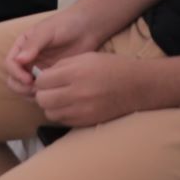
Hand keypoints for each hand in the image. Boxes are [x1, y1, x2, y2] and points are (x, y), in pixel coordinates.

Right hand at [5, 10, 103, 96]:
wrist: (88, 28)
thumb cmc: (66, 24)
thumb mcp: (48, 30)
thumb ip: (33, 44)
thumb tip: (19, 60)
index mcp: (22, 46)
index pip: (10, 63)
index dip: (15, 73)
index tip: (28, 79)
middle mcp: (27, 59)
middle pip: (13, 78)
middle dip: (20, 86)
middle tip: (34, 89)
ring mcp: (39, 70)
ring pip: (25, 87)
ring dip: (29, 93)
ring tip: (44, 92)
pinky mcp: (51, 78)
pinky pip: (41, 90)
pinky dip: (42, 94)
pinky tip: (52, 93)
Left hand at [31, 51, 151, 126]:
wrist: (137, 86)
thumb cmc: (112, 67)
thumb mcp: (86, 57)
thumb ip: (62, 66)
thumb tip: (43, 76)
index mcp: (76, 73)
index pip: (42, 80)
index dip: (41, 79)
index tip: (47, 78)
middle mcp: (77, 93)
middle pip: (42, 99)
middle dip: (43, 93)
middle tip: (50, 89)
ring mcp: (82, 110)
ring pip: (50, 113)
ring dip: (51, 105)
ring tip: (59, 98)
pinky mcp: (86, 122)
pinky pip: (63, 121)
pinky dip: (61, 114)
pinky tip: (70, 106)